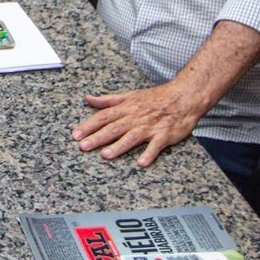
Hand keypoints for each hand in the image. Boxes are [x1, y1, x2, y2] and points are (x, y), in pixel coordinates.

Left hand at [72, 81, 207, 167]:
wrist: (184, 96)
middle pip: (114, 128)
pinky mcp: (165, 134)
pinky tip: (141, 163)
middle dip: (98, 137)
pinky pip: (156, 145)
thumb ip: (108, 100)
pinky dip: (149, 153)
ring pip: (132, 137)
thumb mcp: (130, 95)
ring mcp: (150, 126)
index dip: (89, 125)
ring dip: (119, 146)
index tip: (76, 134)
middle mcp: (136, 117)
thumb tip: (88, 99)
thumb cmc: (156, 98)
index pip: (104, 116)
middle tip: (83, 146)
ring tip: (105, 155)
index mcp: (126, 108)